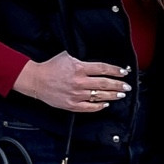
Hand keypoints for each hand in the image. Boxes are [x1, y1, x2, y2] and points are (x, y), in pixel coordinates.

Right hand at [12, 52, 129, 113]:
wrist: (36, 80)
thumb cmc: (51, 67)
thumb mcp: (67, 56)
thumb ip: (82, 59)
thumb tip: (96, 63)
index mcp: (79, 68)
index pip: (103, 69)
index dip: (115, 71)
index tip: (123, 72)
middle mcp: (79, 82)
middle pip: (104, 84)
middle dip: (118, 85)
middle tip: (127, 86)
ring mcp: (76, 95)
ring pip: (99, 96)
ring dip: (112, 95)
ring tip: (121, 94)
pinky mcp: (71, 105)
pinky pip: (89, 107)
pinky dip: (99, 106)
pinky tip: (105, 104)